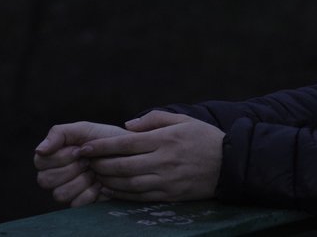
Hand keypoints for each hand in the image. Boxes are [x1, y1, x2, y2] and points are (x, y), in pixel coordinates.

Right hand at [34, 121, 129, 205]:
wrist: (130, 154)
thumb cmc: (105, 139)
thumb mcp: (84, 129)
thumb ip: (59, 134)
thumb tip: (39, 150)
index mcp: (53, 157)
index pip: (41, 162)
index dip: (62, 157)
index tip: (80, 150)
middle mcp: (56, 176)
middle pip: (45, 180)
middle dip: (71, 168)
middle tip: (89, 161)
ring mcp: (67, 190)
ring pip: (59, 194)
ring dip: (81, 181)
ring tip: (95, 171)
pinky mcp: (80, 202)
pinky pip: (76, 204)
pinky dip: (91, 192)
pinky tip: (100, 183)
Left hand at [83, 111, 224, 201]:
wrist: (230, 164)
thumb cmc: (205, 139)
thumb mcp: (184, 120)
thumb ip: (154, 119)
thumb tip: (127, 126)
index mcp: (166, 139)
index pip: (125, 143)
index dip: (102, 147)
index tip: (85, 148)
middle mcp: (164, 160)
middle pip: (122, 166)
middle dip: (99, 164)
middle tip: (86, 163)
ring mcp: (166, 179)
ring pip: (127, 183)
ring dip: (107, 181)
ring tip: (96, 175)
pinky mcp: (169, 195)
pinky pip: (139, 197)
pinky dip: (121, 194)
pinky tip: (111, 190)